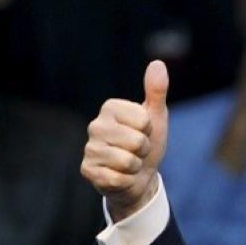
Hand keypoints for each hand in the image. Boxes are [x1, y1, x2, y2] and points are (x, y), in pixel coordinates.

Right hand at [81, 61, 169, 221]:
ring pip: (128, 161)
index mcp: (110, 108)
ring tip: (129, 163)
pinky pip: (118, 178)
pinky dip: (126, 180)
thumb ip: (156, 91)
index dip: (150, 130)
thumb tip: (158, 63)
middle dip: (144, 150)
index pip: (144, 120)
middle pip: (137, 141)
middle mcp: (94, 125)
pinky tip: (120, 176)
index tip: (144, 132)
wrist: (140, 176)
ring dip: (135, 166)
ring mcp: (89, 149)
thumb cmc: (147, 142)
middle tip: (137, 150)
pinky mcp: (87, 171)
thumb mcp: (156, 116)